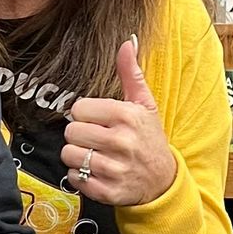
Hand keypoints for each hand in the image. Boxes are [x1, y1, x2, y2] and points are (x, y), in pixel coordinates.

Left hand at [62, 39, 176, 207]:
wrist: (163, 181)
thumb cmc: (149, 138)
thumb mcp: (145, 104)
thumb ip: (131, 73)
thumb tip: (127, 42)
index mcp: (127, 116)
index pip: (78, 109)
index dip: (85, 115)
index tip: (98, 121)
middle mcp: (121, 142)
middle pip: (71, 132)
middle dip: (79, 135)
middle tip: (96, 139)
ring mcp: (115, 168)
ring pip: (69, 155)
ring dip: (77, 156)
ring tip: (95, 155)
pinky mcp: (108, 191)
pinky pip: (73, 178)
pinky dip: (80, 177)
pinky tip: (96, 172)